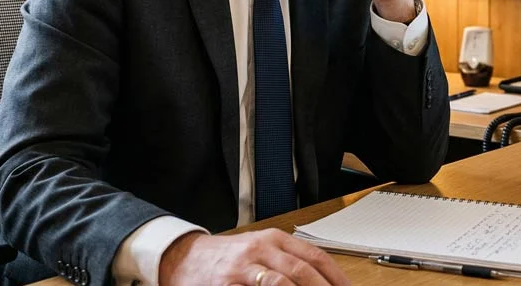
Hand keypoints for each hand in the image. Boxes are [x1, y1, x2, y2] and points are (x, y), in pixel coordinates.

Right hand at [159, 229, 349, 285]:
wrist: (185, 258)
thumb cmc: (229, 256)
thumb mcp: (261, 249)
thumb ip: (289, 260)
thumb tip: (321, 279)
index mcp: (273, 239)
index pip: (314, 256)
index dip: (335, 276)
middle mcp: (260, 250)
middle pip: (301, 271)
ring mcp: (242, 269)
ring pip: (280, 283)